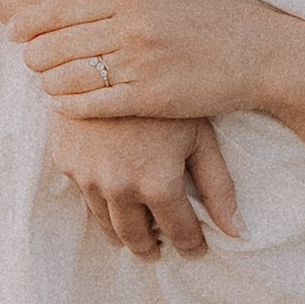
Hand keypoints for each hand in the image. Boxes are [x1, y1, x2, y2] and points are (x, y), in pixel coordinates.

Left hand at [7, 0, 293, 125]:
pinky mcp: (154, 99)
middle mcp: (134, 26)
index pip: (63, 7)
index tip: (12, 31)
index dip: (29, 21)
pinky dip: (71, 106)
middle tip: (28, 60)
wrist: (262, 52)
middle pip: (60, 44)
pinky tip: (62, 105)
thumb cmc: (212, 9)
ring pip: (73, 76)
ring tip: (46, 81)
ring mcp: (143, 64)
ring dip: (50, 81)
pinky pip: (97, 105)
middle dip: (34, 55)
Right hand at [44, 109, 242, 259]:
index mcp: (157, 182)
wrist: (104, 54)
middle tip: (161, 249)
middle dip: (152, 248)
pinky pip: (86, 197)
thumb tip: (238, 233)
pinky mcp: (66, 163)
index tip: (197, 249)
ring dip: (124, 233)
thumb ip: (218, 186)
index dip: (191, 245)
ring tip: (138, 232)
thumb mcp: (199, 134)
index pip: (179, 233)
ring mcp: (88, 177)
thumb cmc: (165, 90)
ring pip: (106, 224)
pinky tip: (115, 196)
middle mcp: (120, 187)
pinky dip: (102, 204)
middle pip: (136, 238)